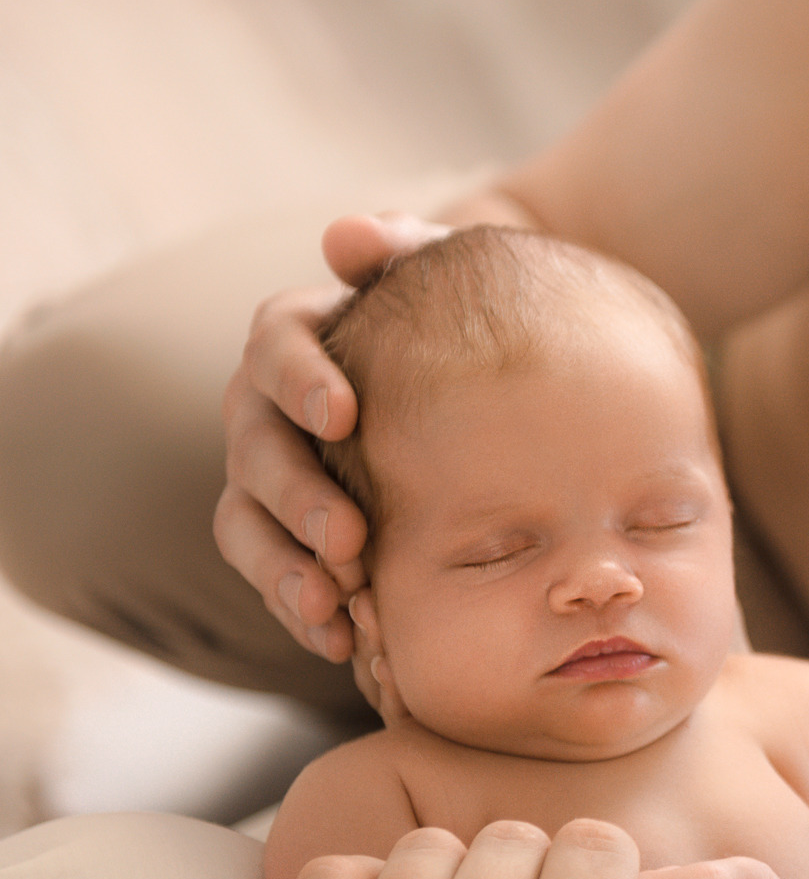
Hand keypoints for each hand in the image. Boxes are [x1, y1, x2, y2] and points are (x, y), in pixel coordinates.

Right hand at [215, 212, 449, 685]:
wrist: (490, 376)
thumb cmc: (459, 317)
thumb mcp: (442, 270)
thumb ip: (402, 246)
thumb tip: (346, 236)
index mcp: (296, 341)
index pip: (276, 347)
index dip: (301, 380)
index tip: (344, 412)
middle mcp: (267, 411)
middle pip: (256, 451)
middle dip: (296, 498)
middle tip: (347, 537)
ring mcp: (273, 481)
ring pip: (249, 526)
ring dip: (284, 570)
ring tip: (330, 607)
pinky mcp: (293, 539)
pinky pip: (280, 579)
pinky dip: (307, 611)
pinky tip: (345, 642)